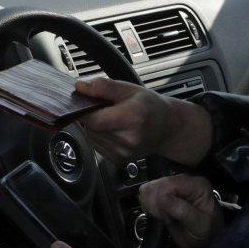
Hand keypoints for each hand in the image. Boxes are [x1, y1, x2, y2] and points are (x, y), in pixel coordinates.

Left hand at [77, 78, 205, 164]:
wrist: (167, 128)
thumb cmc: (151, 107)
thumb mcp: (130, 89)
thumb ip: (104, 87)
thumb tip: (80, 87)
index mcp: (132, 118)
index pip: (94, 119)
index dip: (85, 109)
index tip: (86, 101)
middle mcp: (128, 139)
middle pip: (91, 127)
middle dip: (92, 115)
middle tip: (106, 107)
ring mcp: (123, 153)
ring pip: (91, 136)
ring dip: (95, 126)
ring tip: (113, 118)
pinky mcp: (118, 160)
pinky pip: (97, 145)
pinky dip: (100, 135)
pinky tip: (114, 129)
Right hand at [138, 175, 223, 247]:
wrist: (204, 241)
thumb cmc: (206, 232)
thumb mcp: (200, 225)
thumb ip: (184, 211)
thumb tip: (163, 197)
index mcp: (196, 185)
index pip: (168, 184)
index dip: (161, 200)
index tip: (167, 217)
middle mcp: (184, 181)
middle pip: (156, 184)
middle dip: (157, 205)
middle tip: (168, 218)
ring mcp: (173, 185)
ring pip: (148, 188)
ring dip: (153, 206)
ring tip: (166, 217)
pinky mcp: (163, 192)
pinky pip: (146, 194)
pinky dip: (150, 206)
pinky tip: (161, 214)